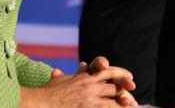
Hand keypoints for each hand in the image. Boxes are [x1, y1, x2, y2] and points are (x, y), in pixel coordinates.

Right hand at [21, 56, 136, 106]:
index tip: (130, 78)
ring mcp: (89, 99)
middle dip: (125, 93)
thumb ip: (61, 76)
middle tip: (133, 100)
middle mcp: (89, 85)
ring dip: (124, 104)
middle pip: (114, 86)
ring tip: (132, 107)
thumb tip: (57, 72)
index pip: (108, 71)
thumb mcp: (56, 81)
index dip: (121, 74)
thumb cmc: (47, 93)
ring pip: (114, 100)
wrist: (41, 103)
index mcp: (85, 76)